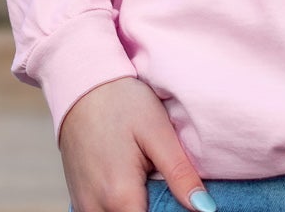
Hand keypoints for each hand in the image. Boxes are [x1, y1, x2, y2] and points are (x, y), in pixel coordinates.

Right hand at [59, 76, 214, 211]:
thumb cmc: (122, 102)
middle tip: (164, 183)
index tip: (178, 200)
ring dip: (135, 209)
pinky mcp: (78, 199)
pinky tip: (132, 187)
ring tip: (149, 181)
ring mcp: (83, 206)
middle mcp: (96, 209)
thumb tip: (205, 208)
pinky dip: (120, 208)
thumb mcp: (157, 131)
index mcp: (120, 197)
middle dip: (153, 210)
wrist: (81, 84)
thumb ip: (180, 174)